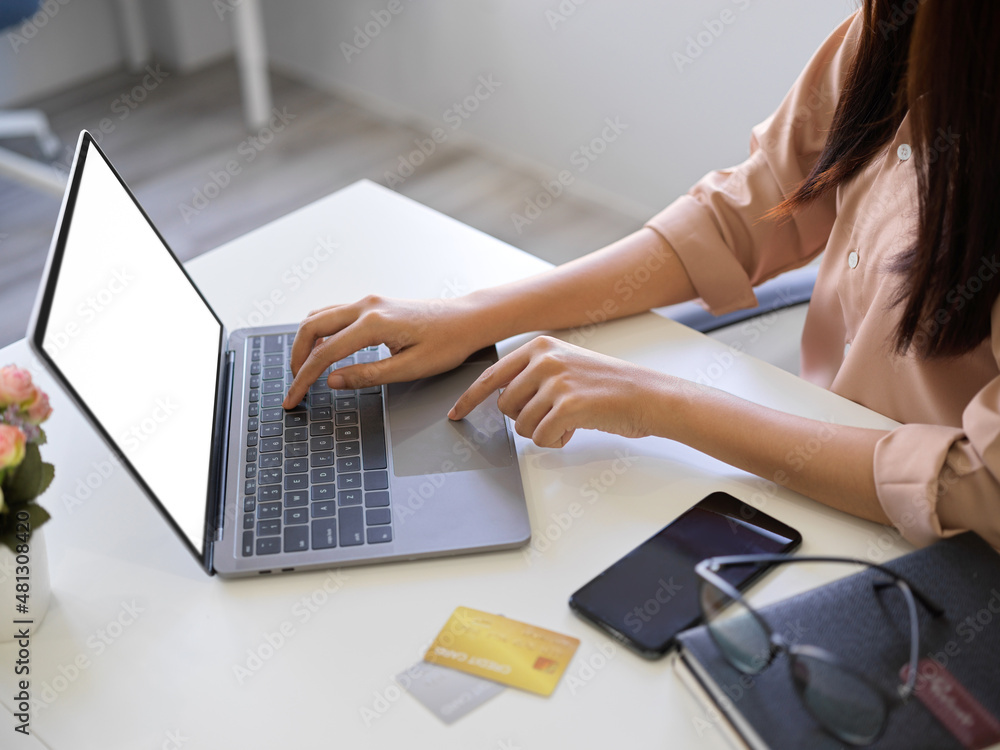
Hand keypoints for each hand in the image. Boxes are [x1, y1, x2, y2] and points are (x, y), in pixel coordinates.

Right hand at [284, 294, 489, 407]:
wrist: (467, 320)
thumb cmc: (448, 343)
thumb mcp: (410, 368)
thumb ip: (368, 376)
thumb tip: (332, 381)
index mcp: (374, 323)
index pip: (325, 354)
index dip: (304, 379)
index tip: (293, 399)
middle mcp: (366, 306)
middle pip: (311, 328)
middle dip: (296, 358)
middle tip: (294, 386)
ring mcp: (368, 301)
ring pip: (319, 317)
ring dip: (306, 343)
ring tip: (304, 371)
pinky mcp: (373, 304)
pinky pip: (334, 314)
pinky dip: (320, 333)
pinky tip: (323, 352)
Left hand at [449, 336, 665, 447]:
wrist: (648, 395)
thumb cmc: (609, 387)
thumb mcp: (567, 366)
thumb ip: (533, 376)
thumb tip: (502, 398)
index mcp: (540, 347)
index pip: (492, 375)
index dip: (469, 399)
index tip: (456, 413)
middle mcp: (545, 359)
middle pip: (505, 406)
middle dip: (525, 420)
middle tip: (553, 416)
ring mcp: (556, 380)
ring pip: (522, 425)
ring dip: (543, 432)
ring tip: (569, 421)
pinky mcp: (568, 404)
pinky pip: (542, 438)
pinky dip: (557, 441)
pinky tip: (576, 429)